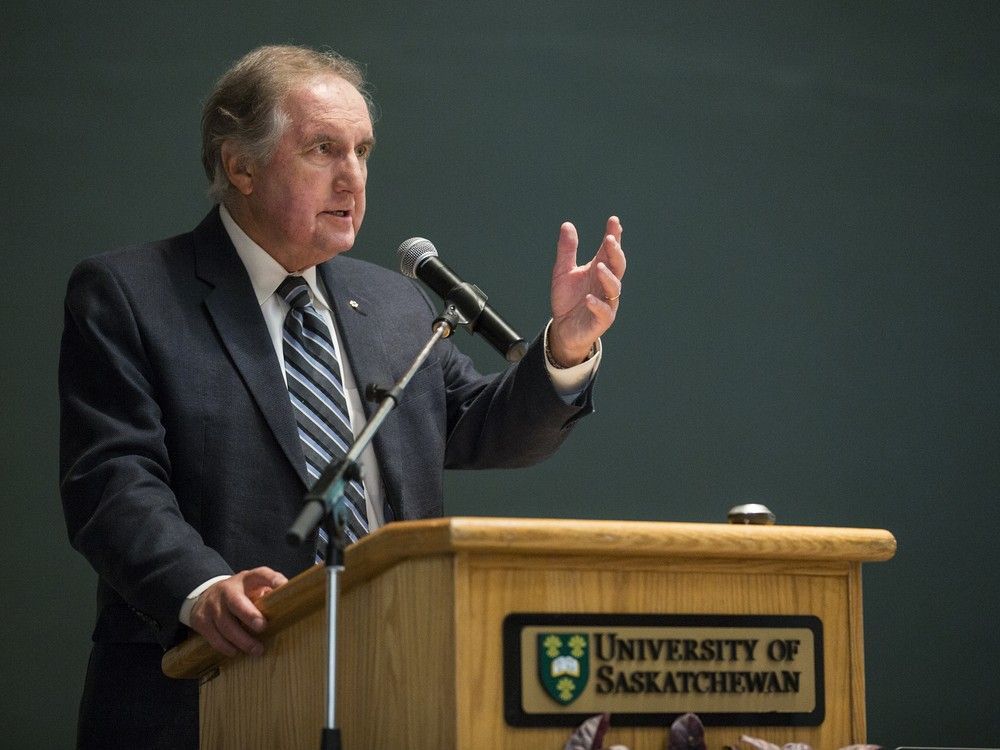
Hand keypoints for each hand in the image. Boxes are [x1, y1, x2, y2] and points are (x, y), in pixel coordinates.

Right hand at [189, 566, 287, 656]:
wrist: (206, 594)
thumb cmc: (240, 594)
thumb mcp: (254, 587)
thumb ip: (268, 593)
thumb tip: (288, 604)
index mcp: (246, 579)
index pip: (261, 574)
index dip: (273, 579)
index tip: (284, 587)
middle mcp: (227, 589)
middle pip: (237, 602)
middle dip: (250, 616)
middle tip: (263, 627)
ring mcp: (212, 605)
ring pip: (225, 624)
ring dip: (241, 640)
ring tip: (257, 650)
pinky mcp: (201, 620)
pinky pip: (213, 637)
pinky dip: (226, 647)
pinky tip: (236, 652)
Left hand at [548, 216, 625, 365]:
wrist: (563, 329)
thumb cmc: (567, 300)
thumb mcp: (563, 272)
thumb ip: (567, 250)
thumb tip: (567, 224)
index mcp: (599, 270)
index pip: (609, 251)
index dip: (613, 236)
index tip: (613, 221)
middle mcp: (606, 284)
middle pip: (617, 266)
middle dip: (615, 252)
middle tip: (610, 240)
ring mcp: (606, 302)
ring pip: (614, 288)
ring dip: (608, 277)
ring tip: (598, 267)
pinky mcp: (601, 320)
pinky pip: (604, 312)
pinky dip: (597, 304)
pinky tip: (588, 298)